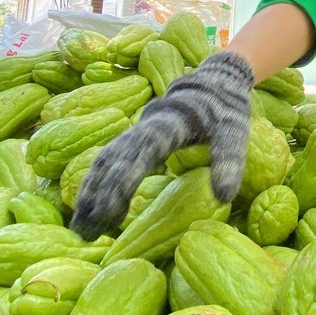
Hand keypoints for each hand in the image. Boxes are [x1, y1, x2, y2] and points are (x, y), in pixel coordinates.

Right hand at [70, 50, 254, 238]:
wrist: (213, 82)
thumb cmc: (225, 110)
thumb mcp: (234, 132)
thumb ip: (229, 161)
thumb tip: (223, 197)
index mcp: (168, 125)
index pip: (141, 153)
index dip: (123, 180)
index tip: (109, 211)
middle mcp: (144, 128)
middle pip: (114, 161)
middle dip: (98, 196)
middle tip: (87, 232)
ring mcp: (136, 133)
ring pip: (104, 161)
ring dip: (90, 192)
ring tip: (81, 228)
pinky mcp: (134, 140)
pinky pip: (107, 161)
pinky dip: (95, 183)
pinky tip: (88, 208)